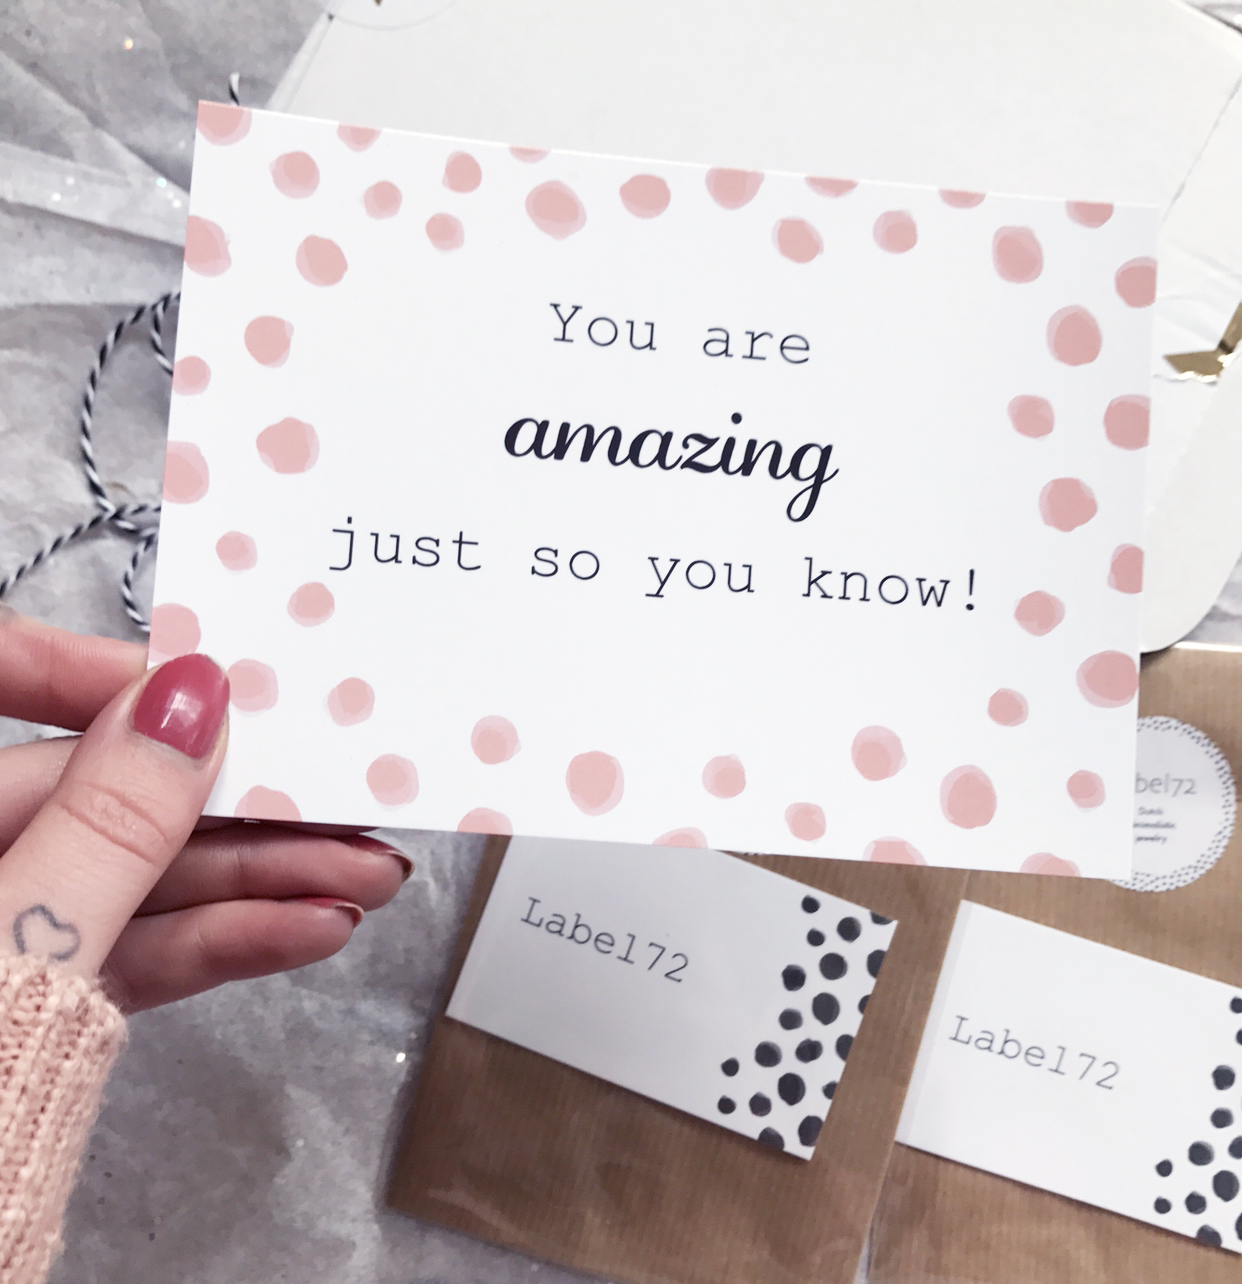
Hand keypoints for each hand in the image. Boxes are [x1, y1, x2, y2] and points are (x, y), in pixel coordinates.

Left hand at [0, 607, 409, 1010]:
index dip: (99, 667)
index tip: (210, 672)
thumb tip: (192, 699)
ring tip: (363, 875)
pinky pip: (133, 958)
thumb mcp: (17, 941)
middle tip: (337, 790)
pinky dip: (220, 944)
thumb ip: (107, 827)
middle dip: (228, 803)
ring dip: (254, 882)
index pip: (0, 680)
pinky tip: (309, 926)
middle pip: (99, 796)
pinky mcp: (42, 1010)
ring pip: (132, 883)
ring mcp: (10, 936)